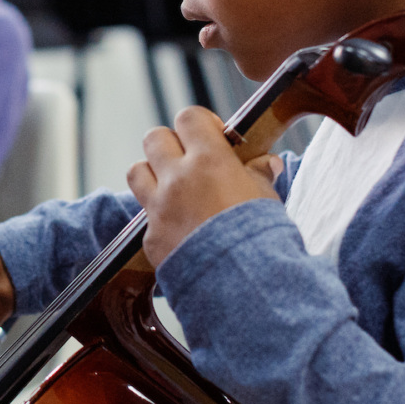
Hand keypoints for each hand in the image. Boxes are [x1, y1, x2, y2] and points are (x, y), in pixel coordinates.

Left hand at [127, 107, 278, 265]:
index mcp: (209, 161)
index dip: (200, 123)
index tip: (213, 136)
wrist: (242, 285)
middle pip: (155, 138)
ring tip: (174, 187)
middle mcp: (177, 179)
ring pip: (137, 171)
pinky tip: (180, 228)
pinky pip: (145, 216)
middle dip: (172, 144)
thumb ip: (260, 176)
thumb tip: (267, 163)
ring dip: (153, 174)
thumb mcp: (267, 199)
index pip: (189, 118)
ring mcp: (159, 208)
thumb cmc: (261, 238)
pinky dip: (159, 217)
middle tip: (190, 160)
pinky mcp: (150, 238)